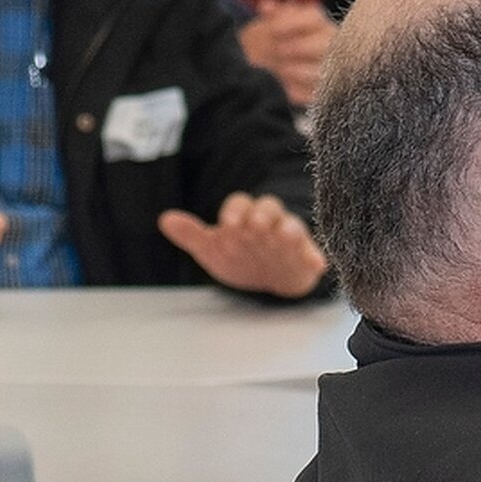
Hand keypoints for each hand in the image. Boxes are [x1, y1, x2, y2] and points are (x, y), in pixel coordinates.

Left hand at [156, 191, 327, 297]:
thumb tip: (165, 219)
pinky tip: (316, 265)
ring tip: (286, 236)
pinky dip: (315, 258)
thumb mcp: (212, 249)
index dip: (233, 211)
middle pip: (269, 207)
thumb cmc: (238, 256)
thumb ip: (192, 235)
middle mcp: (268, 222)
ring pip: (292, 226)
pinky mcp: (306, 256)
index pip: (240, 204)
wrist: (266, 278)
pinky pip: (313, 254)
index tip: (225, 223)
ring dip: (290, 229)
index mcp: (244, 216)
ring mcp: (289, 238)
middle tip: (256, 226)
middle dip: (262, 215)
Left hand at [238, 0, 333, 108]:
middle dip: (300, 46)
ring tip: (280, 70)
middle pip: (325, 42)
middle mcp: (327, 44)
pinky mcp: (319, 93)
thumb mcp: (266, 26)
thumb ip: (270, 16)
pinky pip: (315, 94)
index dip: (293, 22)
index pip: (314, 17)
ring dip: (301, 70)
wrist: (265, 71)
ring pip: (325, 70)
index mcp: (316, 23)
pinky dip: (299, 92)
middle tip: (278, 51)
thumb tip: (266, 7)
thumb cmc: (268, 43)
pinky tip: (284, 89)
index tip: (273, 30)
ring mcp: (327, 69)